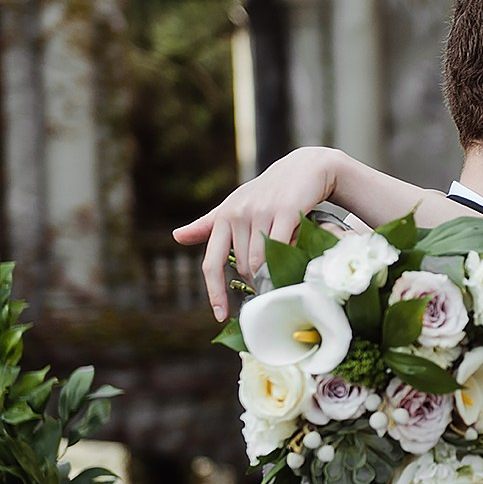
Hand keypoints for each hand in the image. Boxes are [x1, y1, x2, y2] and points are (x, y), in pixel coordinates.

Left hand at [172, 147, 337, 320]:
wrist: (303, 168)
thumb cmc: (266, 192)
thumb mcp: (234, 206)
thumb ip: (208, 224)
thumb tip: (177, 236)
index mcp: (224, 216)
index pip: (212, 262)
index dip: (214, 292)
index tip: (220, 316)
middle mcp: (239, 214)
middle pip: (243, 266)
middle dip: (255, 282)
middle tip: (268, 287)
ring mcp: (263, 212)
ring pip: (261, 260)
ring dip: (271, 274)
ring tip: (281, 276)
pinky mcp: (287, 210)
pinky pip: (281, 247)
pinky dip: (285, 260)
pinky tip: (292, 263)